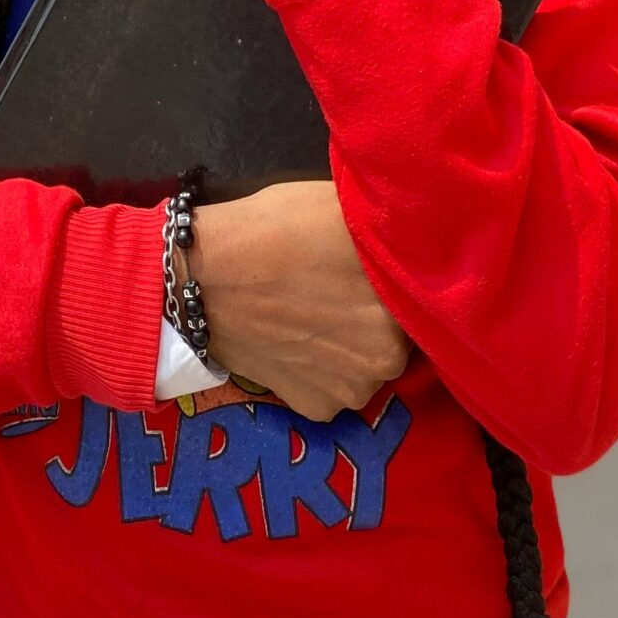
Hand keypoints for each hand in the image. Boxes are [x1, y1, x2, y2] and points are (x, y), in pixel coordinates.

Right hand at [187, 180, 410, 420]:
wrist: (204, 277)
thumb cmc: (276, 228)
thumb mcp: (345, 209)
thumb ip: (385, 236)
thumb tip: (409, 238)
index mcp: (403, 307)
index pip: (414, 296)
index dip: (388, 282)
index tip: (362, 270)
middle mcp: (388, 360)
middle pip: (392, 334)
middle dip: (370, 317)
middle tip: (334, 290)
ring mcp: (351, 391)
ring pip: (362, 364)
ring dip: (346, 347)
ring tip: (308, 315)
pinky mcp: (315, 408)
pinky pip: (330, 386)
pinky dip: (317, 369)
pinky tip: (293, 339)